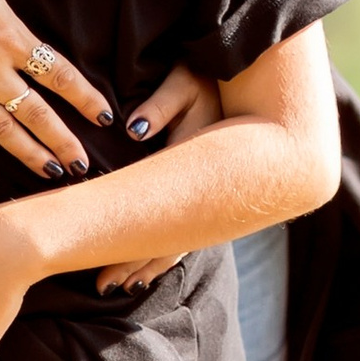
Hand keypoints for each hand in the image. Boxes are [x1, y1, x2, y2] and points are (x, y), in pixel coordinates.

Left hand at [101, 60, 220, 283]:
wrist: (255, 76)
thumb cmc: (210, 73)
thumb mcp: (186, 81)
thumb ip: (161, 105)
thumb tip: (135, 129)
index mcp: (195, 163)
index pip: (157, 218)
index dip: (130, 247)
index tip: (104, 271)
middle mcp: (205, 186)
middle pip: (168, 237)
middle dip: (137, 263)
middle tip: (106, 286)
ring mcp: (212, 191)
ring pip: (182, 238)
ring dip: (153, 261)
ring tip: (127, 285)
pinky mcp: (214, 188)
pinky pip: (193, 228)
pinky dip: (171, 247)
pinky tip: (157, 261)